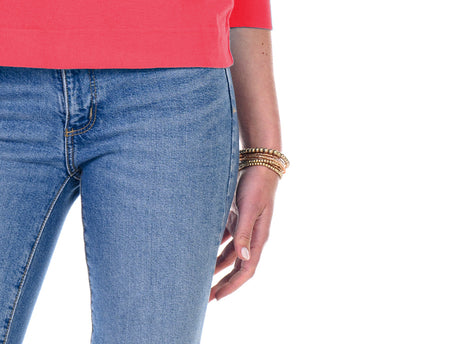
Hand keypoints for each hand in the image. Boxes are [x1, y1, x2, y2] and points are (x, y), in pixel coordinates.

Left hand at [210, 164, 277, 300]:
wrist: (258, 162)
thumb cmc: (256, 185)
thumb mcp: (249, 208)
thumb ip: (245, 231)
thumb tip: (244, 258)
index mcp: (258, 237)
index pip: (246, 269)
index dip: (233, 284)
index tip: (218, 296)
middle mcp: (251, 236)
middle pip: (236, 266)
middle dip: (222, 282)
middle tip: (205, 296)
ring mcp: (243, 226)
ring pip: (229, 253)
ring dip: (216, 266)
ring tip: (200, 278)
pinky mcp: (235, 216)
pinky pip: (224, 237)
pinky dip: (214, 246)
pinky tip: (201, 251)